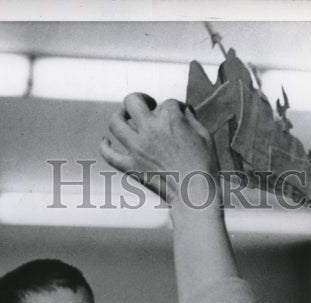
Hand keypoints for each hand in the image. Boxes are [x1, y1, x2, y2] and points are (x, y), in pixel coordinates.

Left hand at [100, 93, 218, 203]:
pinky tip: (107, 141)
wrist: (195, 195)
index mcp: (170, 119)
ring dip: (119, 116)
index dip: (175, 108)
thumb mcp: (205, 136)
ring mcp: (137, 148)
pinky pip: (109, 154)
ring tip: (125, 118)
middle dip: (141, 99)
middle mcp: (150, 129)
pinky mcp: (130, 166)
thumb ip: (191, 118)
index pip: (168, 102)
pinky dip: (105, 146)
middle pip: (133, 101)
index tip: (180, 117)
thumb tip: (182, 110)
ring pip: (115, 122)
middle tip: (147, 105)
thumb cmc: (205, 166)